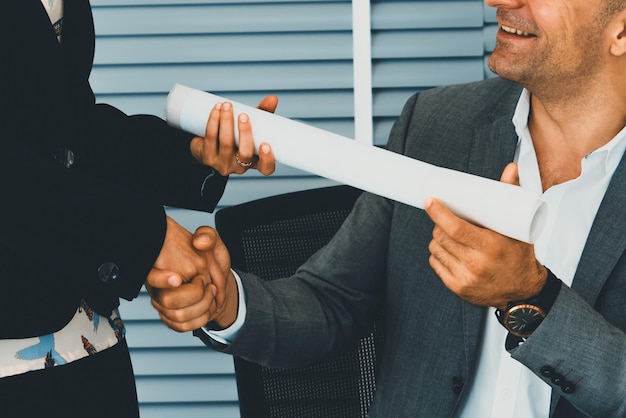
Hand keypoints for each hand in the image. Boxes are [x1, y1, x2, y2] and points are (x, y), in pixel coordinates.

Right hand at [145, 224, 237, 331]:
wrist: (214, 274)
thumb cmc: (209, 257)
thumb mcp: (212, 240)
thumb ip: (208, 235)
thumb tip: (199, 242)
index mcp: (164, 266)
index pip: (152, 277)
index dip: (163, 279)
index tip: (180, 279)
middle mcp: (160, 285)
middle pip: (169, 301)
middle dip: (197, 295)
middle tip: (209, 286)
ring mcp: (163, 302)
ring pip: (178, 316)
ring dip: (202, 307)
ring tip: (210, 294)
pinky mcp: (170, 316)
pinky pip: (181, 327)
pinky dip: (199, 320)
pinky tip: (207, 308)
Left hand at [190, 96, 278, 175]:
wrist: (206, 148)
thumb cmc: (234, 138)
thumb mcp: (251, 128)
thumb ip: (263, 114)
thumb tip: (272, 99)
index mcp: (254, 162)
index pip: (266, 169)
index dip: (267, 160)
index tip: (265, 144)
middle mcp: (239, 166)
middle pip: (245, 154)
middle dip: (245, 133)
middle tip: (244, 116)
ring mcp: (222, 163)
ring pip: (226, 143)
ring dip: (227, 121)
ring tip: (227, 105)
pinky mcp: (207, 156)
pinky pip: (211, 136)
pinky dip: (214, 120)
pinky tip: (216, 109)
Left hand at [424, 163, 546, 308]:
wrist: (523, 291)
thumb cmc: (520, 254)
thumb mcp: (518, 227)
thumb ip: (512, 195)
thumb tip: (511, 167)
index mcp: (491, 246)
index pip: (455, 228)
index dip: (438, 213)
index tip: (429, 200)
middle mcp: (477, 263)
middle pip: (442, 236)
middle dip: (439, 224)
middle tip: (445, 218)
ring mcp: (466, 278)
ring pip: (436, 249)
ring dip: (438, 238)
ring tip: (448, 234)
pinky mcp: (458, 288)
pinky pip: (436, 264)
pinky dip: (438, 254)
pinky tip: (448, 250)